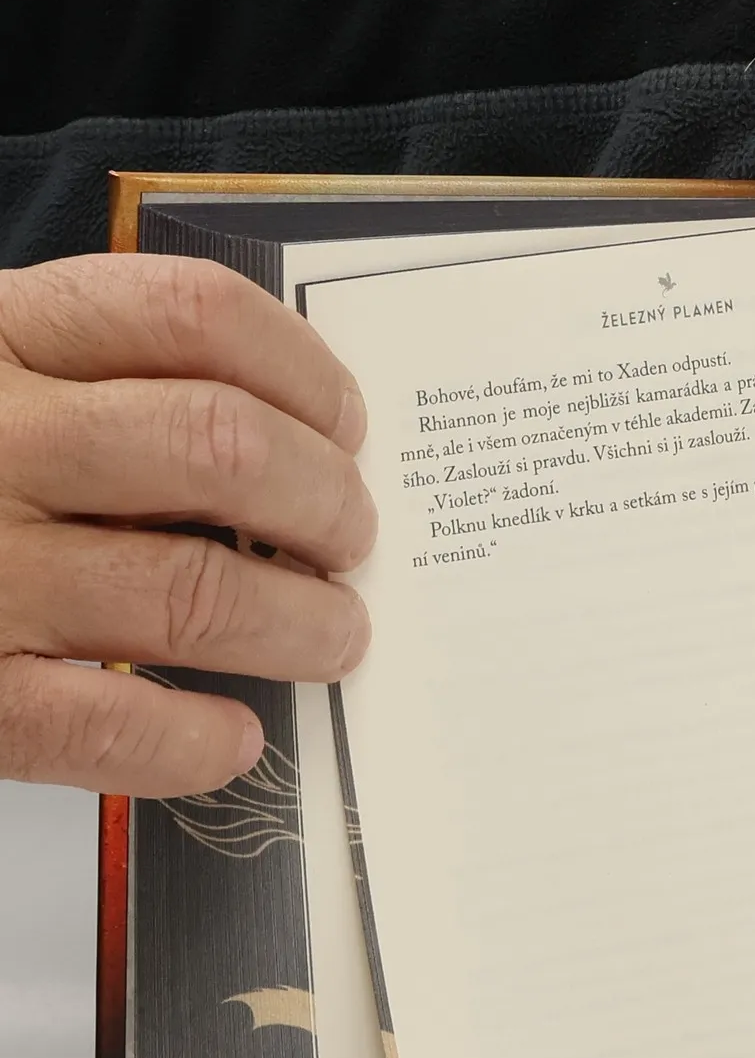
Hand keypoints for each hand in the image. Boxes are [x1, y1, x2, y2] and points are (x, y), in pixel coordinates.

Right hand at [0, 254, 373, 795]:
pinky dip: (190, 741)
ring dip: (298, 625)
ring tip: (333, 636)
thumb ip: (110, 386)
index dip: (304, 375)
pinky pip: (100, 726)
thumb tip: (304, 449)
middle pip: (218, 447)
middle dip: (324, 502)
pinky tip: (230, 737)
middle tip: (351, 540)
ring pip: (188, 592)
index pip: (190, 316)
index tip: (349, 429)